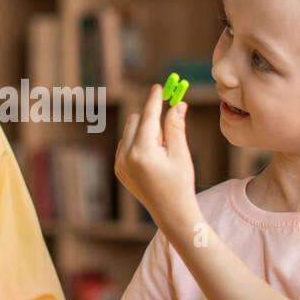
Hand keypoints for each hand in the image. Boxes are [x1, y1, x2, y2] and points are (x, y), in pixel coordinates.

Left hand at [115, 84, 196, 230]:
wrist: (171, 213)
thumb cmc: (180, 183)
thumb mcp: (181, 154)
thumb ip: (176, 127)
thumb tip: (177, 104)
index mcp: (142, 152)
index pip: (148, 117)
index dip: (154, 100)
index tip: (159, 87)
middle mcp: (125, 156)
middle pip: (135, 120)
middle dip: (151, 118)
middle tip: (169, 126)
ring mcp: (119, 163)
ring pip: (130, 131)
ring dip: (145, 131)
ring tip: (162, 152)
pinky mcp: (118, 169)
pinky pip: (126, 144)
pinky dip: (138, 142)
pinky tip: (153, 159)